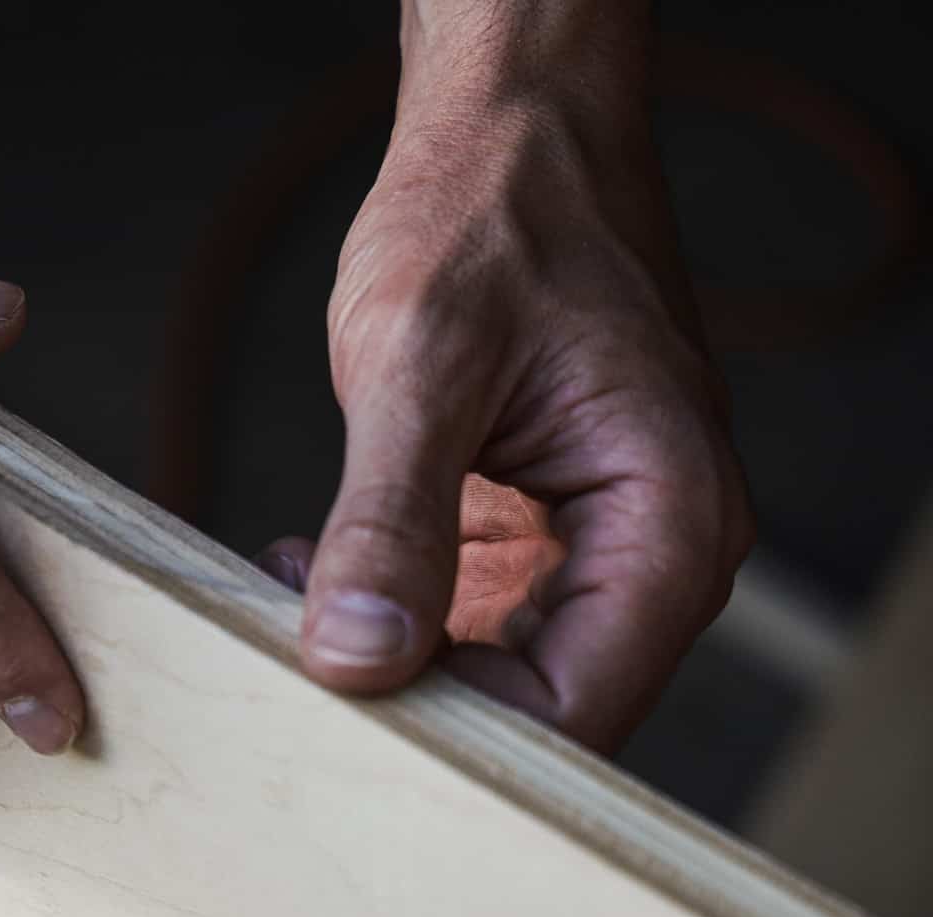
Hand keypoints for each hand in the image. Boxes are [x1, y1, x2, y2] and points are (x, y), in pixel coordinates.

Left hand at [259, 12, 751, 751]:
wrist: (508, 141)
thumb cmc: (494, 218)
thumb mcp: (423, 362)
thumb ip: (391, 517)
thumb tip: (359, 656)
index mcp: (668, 524)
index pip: (578, 711)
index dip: (461, 738)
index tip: (340, 715)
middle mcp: (648, 555)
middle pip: (541, 714)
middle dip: (415, 709)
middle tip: (290, 676)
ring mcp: (588, 552)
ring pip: (493, 678)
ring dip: (387, 663)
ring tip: (285, 608)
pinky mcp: (529, 537)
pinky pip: (462, 623)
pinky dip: (380, 613)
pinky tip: (304, 574)